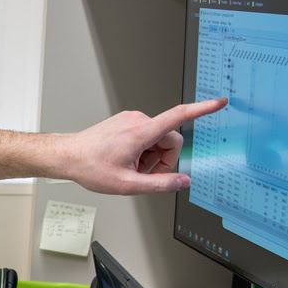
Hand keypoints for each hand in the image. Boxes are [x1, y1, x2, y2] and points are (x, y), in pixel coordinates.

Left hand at [58, 98, 226, 193]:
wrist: (68, 156)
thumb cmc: (90, 167)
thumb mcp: (127, 184)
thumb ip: (160, 184)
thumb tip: (183, 182)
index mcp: (140, 132)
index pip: (179, 116)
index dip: (202, 109)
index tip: (219, 103)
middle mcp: (138, 120)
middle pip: (171, 139)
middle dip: (164, 159)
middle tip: (143, 174)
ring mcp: (131, 119)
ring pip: (159, 139)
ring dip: (152, 156)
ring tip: (130, 167)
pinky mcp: (127, 121)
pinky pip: (147, 136)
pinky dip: (143, 150)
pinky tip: (126, 160)